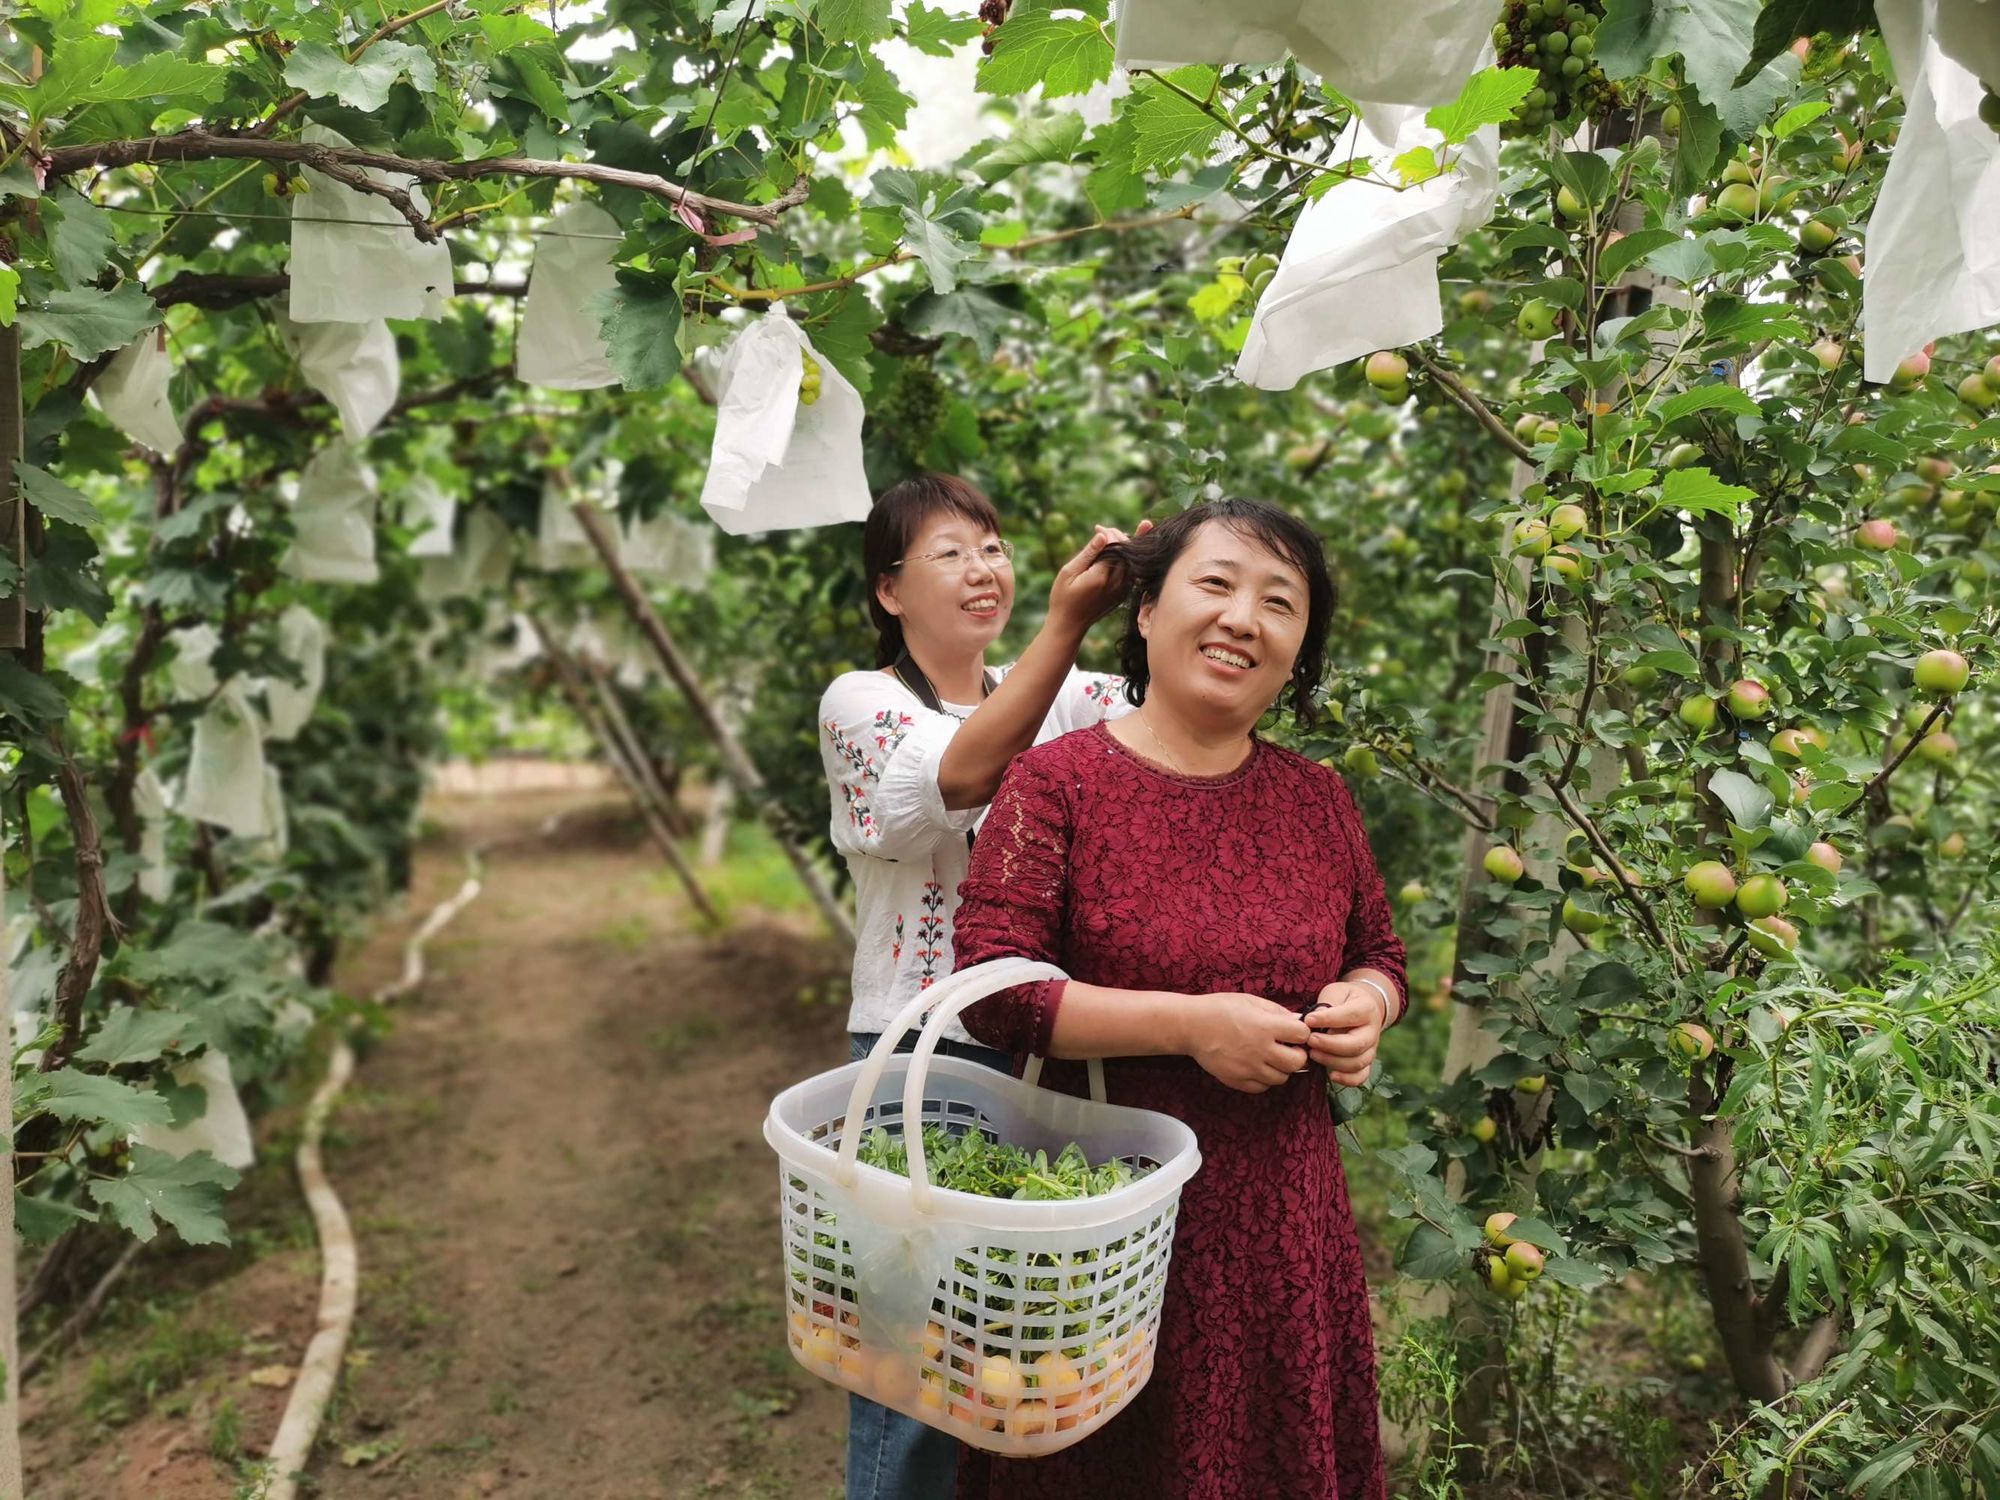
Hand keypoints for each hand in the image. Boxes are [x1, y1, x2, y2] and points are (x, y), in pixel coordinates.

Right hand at [1046, 519, 1153, 635]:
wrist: (1069, 624)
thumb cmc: (1063, 597)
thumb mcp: (1069, 572)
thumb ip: (1088, 553)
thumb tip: (1104, 534)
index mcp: (1102, 577)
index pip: (1116, 546)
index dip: (1109, 533)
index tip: (1097, 528)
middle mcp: (1117, 584)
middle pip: (1128, 552)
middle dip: (1118, 537)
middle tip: (1103, 530)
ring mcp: (1123, 590)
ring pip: (1133, 561)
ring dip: (1125, 547)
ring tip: (1113, 536)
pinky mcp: (1124, 594)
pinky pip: (1132, 572)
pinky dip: (1127, 559)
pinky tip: (1119, 551)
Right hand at [1187, 992, 1310, 1093]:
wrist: (1191, 1026)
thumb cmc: (1219, 1009)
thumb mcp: (1250, 1001)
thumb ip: (1276, 1011)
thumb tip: (1296, 1021)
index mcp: (1266, 1027)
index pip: (1302, 1035)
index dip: (1301, 1033)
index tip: (1294, 1032)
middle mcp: (1261, 1050)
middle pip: (1297, 1062)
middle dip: (1297, 1055)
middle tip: (1288, 1048)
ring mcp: (1249, 1068)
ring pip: (1281, 1078)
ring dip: (1281, 1068)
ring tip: (1270, 1057)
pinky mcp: (1237, 1080)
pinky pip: (1262, 1087)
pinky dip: (1264, 1079)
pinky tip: (1257, 1067)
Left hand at [1304, 983, 1386, 1088]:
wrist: (1363, 1007)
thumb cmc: (1344, 998)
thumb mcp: (1336, 992)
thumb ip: (1326, 1004)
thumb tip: (1313, 1020)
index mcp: (1367, 1009)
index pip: (1351, 1016)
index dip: (1329, 1019)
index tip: (1308, 1020)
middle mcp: (1372, 1031)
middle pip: (1356, 1045)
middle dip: (1330, 1045)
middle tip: (1310, 1040)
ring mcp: (1371, 1049)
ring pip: (1357, 1063)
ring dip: (1333, 1061)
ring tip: (1313, 1053)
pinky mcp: (1366, 1062)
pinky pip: (1361, 1076)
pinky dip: (1347, 1079)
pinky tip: (1331, 1075)